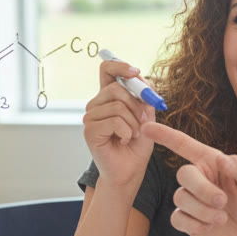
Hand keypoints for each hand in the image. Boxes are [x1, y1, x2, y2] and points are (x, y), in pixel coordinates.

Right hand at [83, 59, 155, 188]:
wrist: (130, 170)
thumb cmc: (137, 144)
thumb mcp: (146, 116)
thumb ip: (144, 97)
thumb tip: (142, 79)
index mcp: (109, 97)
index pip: (107, 69)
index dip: (120, 65)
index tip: (136, 72)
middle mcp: (97, 104)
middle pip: (116, 87)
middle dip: (137, 104)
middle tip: (145, 120)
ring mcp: (90, 117)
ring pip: (117, 106)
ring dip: (134, 122)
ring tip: (134, 135)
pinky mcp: (89, 131)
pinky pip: (114, 121)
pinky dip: (127, 132)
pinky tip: (125, 141)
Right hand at [141, 122, 236, 235]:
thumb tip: (222, 159)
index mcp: (211, 161)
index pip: (183, 145)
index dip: (164, 135)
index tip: (145, 127)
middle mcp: (198, 178)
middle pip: (184, 174)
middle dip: (202, 190)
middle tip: (223, 202)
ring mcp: (191, 199)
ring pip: (181, 198)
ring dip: (203, 211)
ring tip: (222, 218)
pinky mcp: (187, 220)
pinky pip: (178, 219)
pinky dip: (195, 224)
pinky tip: (210, 227)